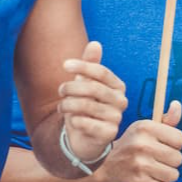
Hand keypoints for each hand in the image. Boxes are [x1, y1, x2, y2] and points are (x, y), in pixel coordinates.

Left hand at [58, 41, 128, 162]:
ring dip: (68, 104)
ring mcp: (117, 118)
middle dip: (71, 87)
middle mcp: (121, 101)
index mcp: (118, 86)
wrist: (85, 138)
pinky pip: (86, 123)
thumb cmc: (85, 106)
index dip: (83, 66)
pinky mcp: (109, 133)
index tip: (65, 65)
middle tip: (60, 90)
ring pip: (86, 105)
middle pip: (93, 88)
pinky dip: (74, 120)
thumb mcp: (85, 84)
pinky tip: (72, 121)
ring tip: (62, 106)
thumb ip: (90, 65)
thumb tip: (95, 43)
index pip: (102, 72)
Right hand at [100, 101, 181, 181]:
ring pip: (173, 175)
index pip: (180, 139)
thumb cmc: (133, 145)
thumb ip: (166, 120)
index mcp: (145, 128)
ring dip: (166, 176)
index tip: (163, 145)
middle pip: (179, 159)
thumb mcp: (145, 129)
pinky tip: (148, 180)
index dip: (174, 144)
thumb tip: (177, 104)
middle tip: (156, 160)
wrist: (105, 167)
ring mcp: (140, 165)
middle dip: (171, 161)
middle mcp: (142, 145)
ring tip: (152, 170)